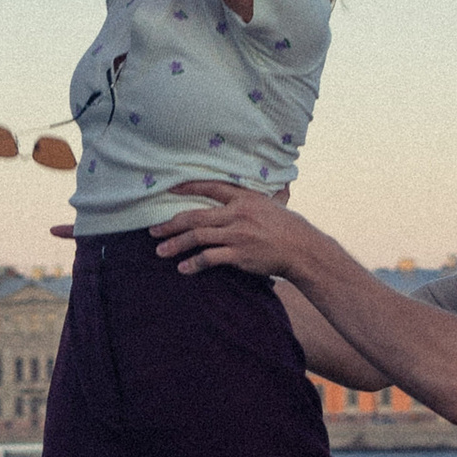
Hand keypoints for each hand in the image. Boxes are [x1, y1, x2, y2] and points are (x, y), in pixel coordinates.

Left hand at [152, 184, 315, 280]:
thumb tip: (251, 193)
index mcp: (244, 198)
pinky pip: (210, 258)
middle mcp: (237, 214)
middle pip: (196, 216)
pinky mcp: (239, 254)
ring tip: (160, 251)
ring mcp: (237, 234)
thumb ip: (255, 199)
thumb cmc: (288, 227)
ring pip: (198, 237)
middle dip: (171, 224)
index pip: (210, 188)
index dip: (187, 188)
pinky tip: (183, 268)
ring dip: (176, 245)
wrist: (303, 249)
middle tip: (153, 230)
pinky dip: (194, 263)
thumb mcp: (272, 204)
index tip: (169, 189)